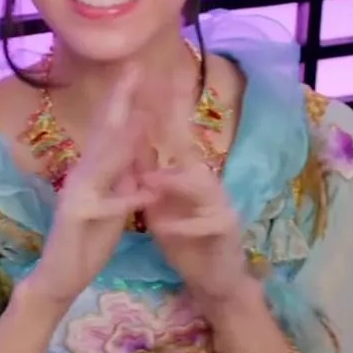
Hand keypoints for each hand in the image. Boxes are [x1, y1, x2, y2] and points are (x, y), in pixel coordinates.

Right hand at [24, 65, 155, 305]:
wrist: (59, 275)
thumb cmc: (88, 239)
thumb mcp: (115, 202)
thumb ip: (124, 174)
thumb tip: (138, 145)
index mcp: (92, 169)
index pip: (109, 127)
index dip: (123, 98)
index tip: (139, 70)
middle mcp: (81, 174)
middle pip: (103, 132)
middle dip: (119, 100)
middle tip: (135, 68)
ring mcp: (77, 194)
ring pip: (103, 162)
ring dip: (124, 139)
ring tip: (143, 115)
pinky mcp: (78, 219)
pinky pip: (107, 206)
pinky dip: (128, 199)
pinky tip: (147, 193)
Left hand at [138, 71, 252, 305]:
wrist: (213, 277)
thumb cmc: (184, 235)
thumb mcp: (157, 200)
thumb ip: (145, 169)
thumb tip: (127, 134)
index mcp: (184, 171)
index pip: (171, 131)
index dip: (160, 103)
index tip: (146, 75)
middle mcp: (204, 180)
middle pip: (190, 145)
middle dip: (175, 120)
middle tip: (152, 102)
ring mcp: (219, 203)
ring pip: (202, 183)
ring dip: (173, 182)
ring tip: (149, 182)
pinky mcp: (225, 231)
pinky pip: (206, 223)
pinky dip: (185, 225)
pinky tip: (168, 229)